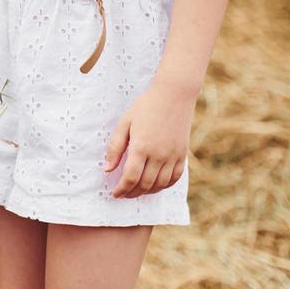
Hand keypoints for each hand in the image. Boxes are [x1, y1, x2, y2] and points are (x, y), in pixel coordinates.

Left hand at [104, 78, 195, 198]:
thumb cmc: (145, 106)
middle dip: (132, 193)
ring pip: (160, 184)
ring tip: (137, 191)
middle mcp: (159, 154)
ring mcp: (173, 156)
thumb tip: (106, 169)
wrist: (174, 94)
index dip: (121, 189)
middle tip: (123, 194)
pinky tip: (156, 185)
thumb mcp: (124, 122)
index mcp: (142, 147)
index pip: (130, 178)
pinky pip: (175, 178)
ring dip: (147, 192)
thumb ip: (115, 147)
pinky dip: (164, 185)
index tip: (115, 193)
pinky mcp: (182, 154)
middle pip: (145, 184)